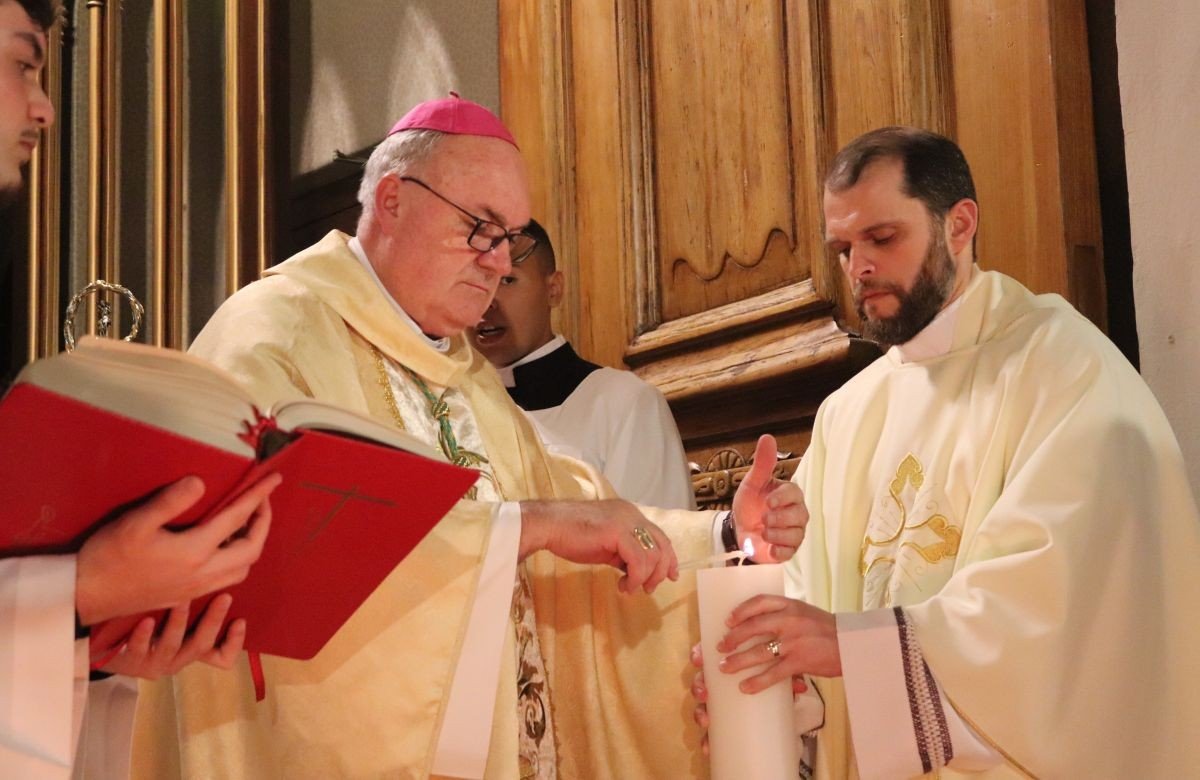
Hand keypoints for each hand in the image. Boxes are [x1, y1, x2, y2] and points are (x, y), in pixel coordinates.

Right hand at [76, 473, 280, 625]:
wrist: (87, 596)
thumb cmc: (109, 556)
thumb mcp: (137, 522)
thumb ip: (171, 501)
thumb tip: (201, 482)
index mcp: (195, 552)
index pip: (238, 519)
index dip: (259, 496)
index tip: (274, 479)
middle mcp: (204, 573)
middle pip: (251, 549)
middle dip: (263, 522)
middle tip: (262, 500)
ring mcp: (197, 588)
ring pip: (242, 569)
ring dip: (252, 544)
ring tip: (247, 522)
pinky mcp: (187, 595)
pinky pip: (226, 578)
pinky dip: (236, 559)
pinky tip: (224, 547)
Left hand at [97, 593, 246, 678]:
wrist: (103, 641)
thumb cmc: (145, 622)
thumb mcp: (172, 619)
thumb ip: (193, 602)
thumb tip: (218, 570)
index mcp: (190, 650)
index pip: (221, 657)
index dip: (234, 643)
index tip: (240, 620)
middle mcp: (176, 659)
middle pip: (201, 645)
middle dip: (214, 620)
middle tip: (224, 596)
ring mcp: (153, 662)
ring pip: (172, 646)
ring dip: (179, 622)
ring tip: (182, 600)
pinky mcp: (129, 662)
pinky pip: (138, 649)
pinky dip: (143, 635)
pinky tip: (146, 620)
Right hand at [519, 499, 677, 593]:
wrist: (549, 526)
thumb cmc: (572, 536)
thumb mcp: (605, 545)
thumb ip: (623, 553)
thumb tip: (637, 572)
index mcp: (630, 514)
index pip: (660, 536)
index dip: (668, 558)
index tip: (670, 577)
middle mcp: (632, 514)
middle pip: (662, 545)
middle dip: (661, 571)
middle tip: (648, 589)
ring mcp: (626, 521)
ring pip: (652, 555)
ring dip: (644, 578)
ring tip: (629, 588)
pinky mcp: (617, 531)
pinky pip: (638, 560)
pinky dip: (635, 577)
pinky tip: (623, 585)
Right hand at [689, 642, 807, 754]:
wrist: (778, 697)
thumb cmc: (772, 677)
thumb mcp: (778, 672)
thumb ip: (786, 676)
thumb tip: (799, 687)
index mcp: (729, 664)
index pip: (708, 656)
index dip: (698, 655)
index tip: (698, 659)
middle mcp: (718, 683)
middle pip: (701, 681)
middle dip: (698, 686)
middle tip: (704, 693)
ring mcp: (719, 702)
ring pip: (702, 706)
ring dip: (700, 712)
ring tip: (706, 720)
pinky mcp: (722, 721)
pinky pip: (711, 731)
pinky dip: (708, 739)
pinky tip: (706, 747)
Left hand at [716, 595, 839, 692]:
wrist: (853, 643)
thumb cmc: (827, 629)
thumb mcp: (805, 613)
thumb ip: (785, 616)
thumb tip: (759, 627)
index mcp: (790, 605)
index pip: (759, 602)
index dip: (740, 611)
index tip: (728, 620)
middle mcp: (789, 620)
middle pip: (752, 627)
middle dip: (733, 638)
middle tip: (721, 647)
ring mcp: (793, 641)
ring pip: (758, 652)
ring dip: (738, 661)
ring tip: (725, 667)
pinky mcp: (799, 661)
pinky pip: (773, 673)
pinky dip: (757, 681)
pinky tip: (745, 687)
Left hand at [731, 435, 807, 561]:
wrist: (738, 529)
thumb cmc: (749, 504)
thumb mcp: (752, 483)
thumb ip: (762, 464)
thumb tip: (768, 437)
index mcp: (789, 495)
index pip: (795, 493)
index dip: (783, 498)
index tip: (769, 501)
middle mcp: (796, 513)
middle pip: (800, 515)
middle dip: (780, 518)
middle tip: (764, 518)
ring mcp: (794, 533)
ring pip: (796, 534)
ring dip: (778, 534)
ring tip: (763, 532)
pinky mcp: (787, 550)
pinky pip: (790, 553)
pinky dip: (780, 552)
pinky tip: (769, 549)